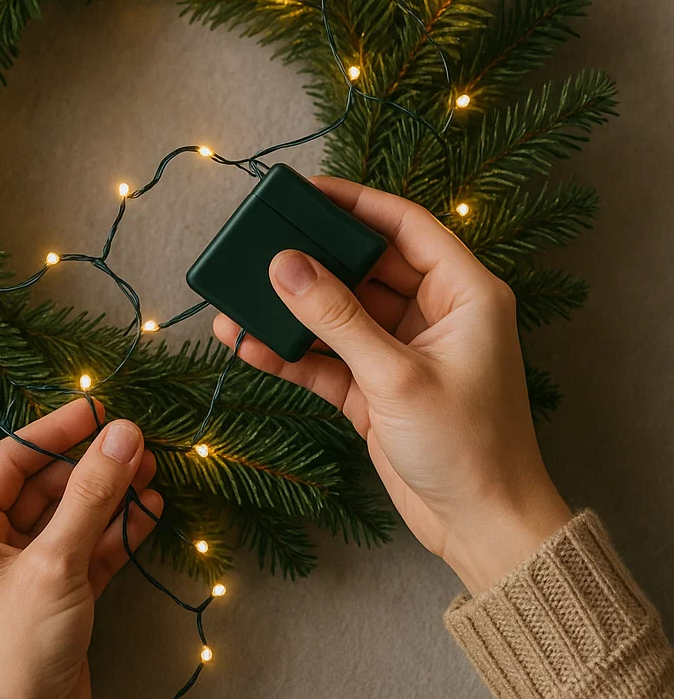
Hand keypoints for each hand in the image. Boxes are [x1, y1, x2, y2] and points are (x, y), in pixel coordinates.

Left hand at [0, 400, 162, 698]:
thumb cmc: (15, 647)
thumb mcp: (54, 562)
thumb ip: (92, 494)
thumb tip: (123, 432)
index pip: (12, 460)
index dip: (56, 431)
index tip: (98, 409)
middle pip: (46, 487)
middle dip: (93, 466)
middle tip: (136, 443)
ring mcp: (24, 573)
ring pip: (72, 517)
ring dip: (111, 496)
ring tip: (151, 470)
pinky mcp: (56, 598)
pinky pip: (88, 550)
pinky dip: (117, 531)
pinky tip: (149, 510)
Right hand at [213, 177, 570, 595]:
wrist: (481, 531)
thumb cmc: (467, 447)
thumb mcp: (396, 375)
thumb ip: (337, 317)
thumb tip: (285, 265)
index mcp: (463, 294)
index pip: (405, 225)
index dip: (356, 201)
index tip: (306, 191)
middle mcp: (432, 313)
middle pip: (364, 265)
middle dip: (313, 257)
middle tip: (262, 241)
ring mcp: (400, 350)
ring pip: (338, 312)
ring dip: (292, 309)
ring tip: (240, 296)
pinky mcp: (374, 386)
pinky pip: (326, 355)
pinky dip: (291, 351)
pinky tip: (249, 344)